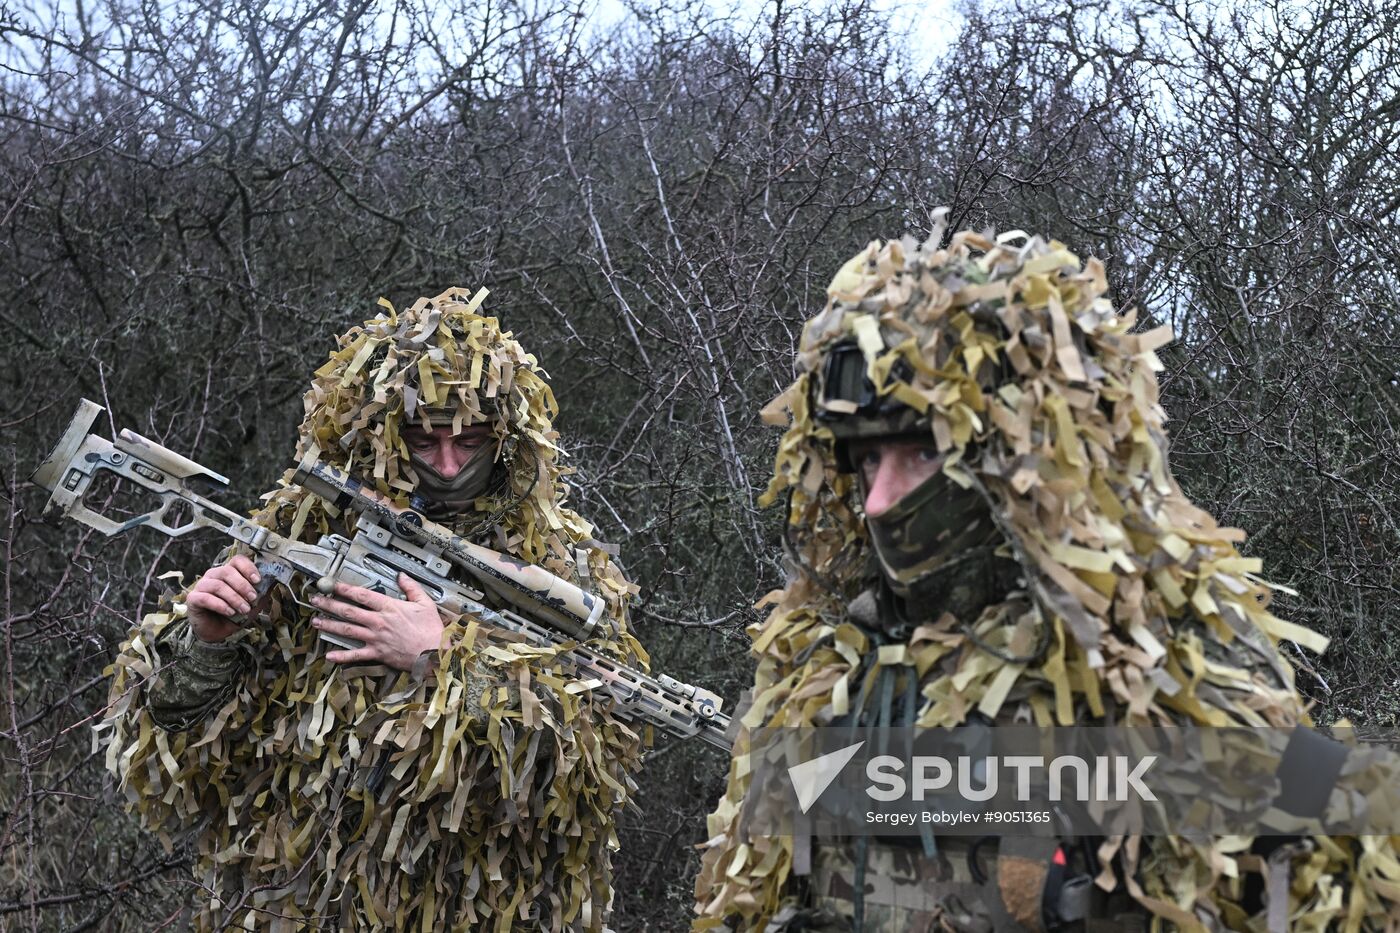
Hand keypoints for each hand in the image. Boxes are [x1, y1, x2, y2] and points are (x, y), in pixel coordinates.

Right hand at [187, 555, 260, 642]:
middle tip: (252, 598)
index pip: (237, 560)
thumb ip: (262, 592)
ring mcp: (202, 586)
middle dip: (243, 586)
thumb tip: (274, 581)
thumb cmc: (235, 614)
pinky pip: (206, 598)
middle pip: (227, 572)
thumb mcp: (253, 603)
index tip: (257, 580)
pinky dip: (221, 605)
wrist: (218, 632)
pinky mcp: (193, 599)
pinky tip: (230, 612)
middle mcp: (213, 575)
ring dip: (234, 598)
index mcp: (228, 572)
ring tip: (244, 609)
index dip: (248, 568)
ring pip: (218, 585)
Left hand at [310, 573, 445, 670]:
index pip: (362, 595)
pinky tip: (329, 656)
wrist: (435, 653)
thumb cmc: (431, 629)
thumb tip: (401, 575)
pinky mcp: (377, 653)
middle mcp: (378, 622)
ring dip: (330, 625)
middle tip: (315, 600)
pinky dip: (342, 656)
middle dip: (329, 604)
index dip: (345, 588)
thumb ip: (411, 587)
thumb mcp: (425, 603)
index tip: (333, 584)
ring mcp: (375, 638)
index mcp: (389, 607)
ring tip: (315, 621)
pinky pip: (356, 655)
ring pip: (347, 630)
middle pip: (349, 611)